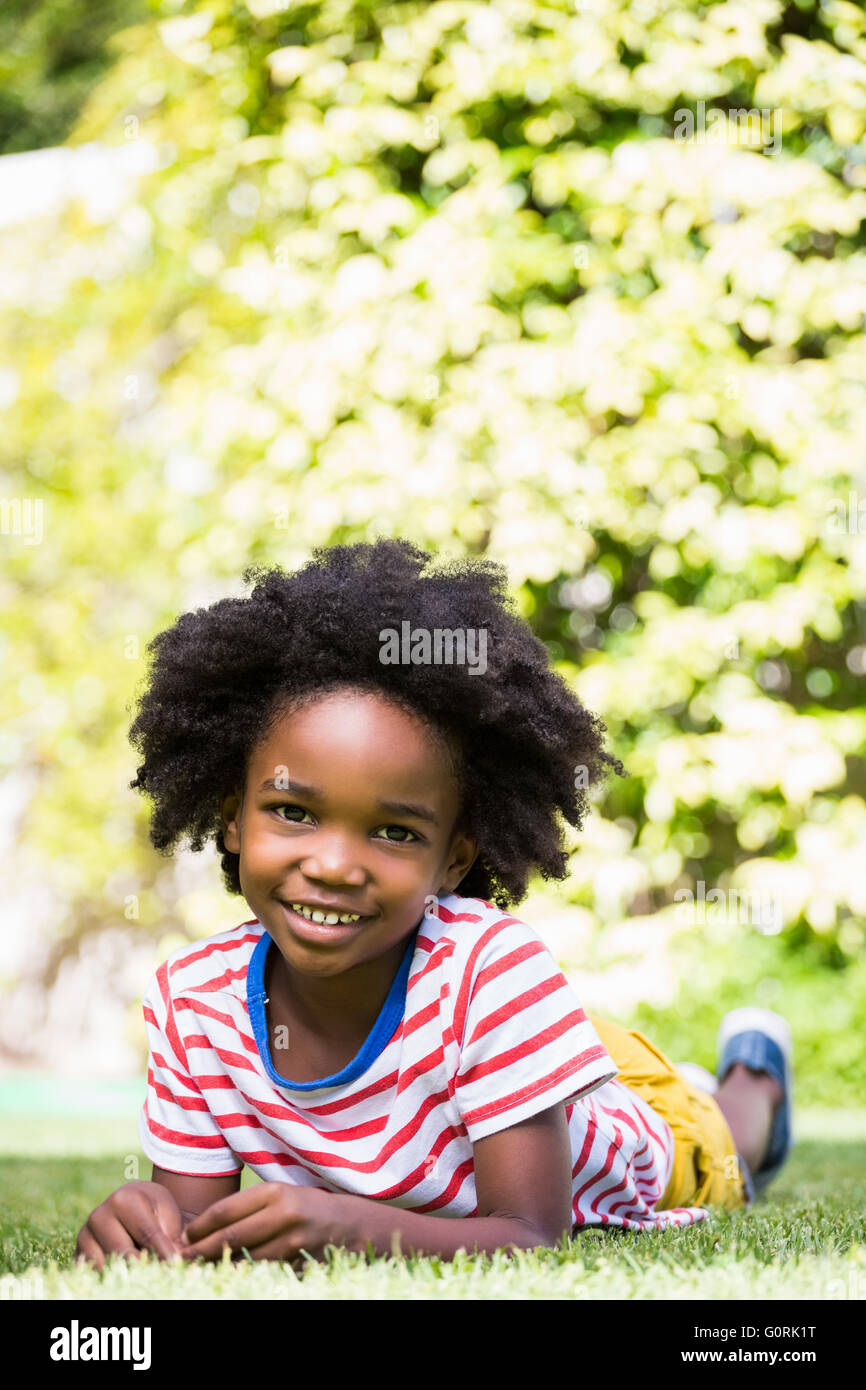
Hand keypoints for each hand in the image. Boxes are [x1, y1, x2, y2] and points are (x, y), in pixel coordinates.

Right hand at [75, 1180, 184, 1270]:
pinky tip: (126, 1274)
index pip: (147, 1235)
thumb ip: (172, 1236)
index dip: (164, 1253)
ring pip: (108, 1267)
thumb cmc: (153, 1208)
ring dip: (128, 1272)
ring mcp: (85, 1236)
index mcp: (123, 1200)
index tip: (175, 1266)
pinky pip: (95, 1273)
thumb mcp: (167, 1213)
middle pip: (125, 1254)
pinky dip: (111, 1276)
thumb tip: (175, 1260)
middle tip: (162, 1273)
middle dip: (146, 1266)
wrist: (132, 1203)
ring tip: (145, 1271)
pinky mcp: (78, 1253)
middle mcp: (99, 1216)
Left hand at [179, 1182, 342, 1265]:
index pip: (226, 1211)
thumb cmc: (306, 1207)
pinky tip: (232, 1274)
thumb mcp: (280, 1195)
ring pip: (244, 1259)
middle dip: (202, 1250)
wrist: (348, 1225)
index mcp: (275, 1192)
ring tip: (201, 1269)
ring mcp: (293, 1241)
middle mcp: (284, 1214)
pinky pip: (262, 1272)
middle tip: (182, 1259)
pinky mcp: (299, 1263)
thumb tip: (205, 1226)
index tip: (185, 1236)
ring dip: (220, 1265)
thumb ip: (248, 1207)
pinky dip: (243, 1274)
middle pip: (231, 1236)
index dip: (200, 1226)